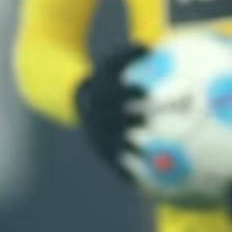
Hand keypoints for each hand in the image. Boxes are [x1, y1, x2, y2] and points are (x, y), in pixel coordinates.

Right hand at [73, 44, 149, 174]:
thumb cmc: (107, 80)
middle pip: (110, 119)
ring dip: (127, 149)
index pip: (112, 92)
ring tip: (147, 155)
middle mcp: (93, 115)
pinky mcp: (100, 151)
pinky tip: (143, 185)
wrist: (78, 103)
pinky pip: (113, 164)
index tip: (145, 91)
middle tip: (147, 121)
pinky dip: (126, 173)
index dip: (127, 92)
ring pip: (110, 143)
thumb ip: (130, 55)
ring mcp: (95, 135)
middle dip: (127, 120)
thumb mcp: (112, 65)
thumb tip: (153, 46)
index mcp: (97, 93)